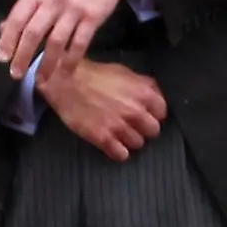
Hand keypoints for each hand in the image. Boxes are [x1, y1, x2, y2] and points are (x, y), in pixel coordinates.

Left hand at [0, 0, 123, 82]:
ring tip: (39, 79)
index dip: (8, 39)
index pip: (17, 18)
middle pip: (34, 32)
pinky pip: (79, 44)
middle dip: (23, 55)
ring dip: (46, 63)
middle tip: (16, 73)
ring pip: (56, 42)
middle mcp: (53, 1)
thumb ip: (27, 7)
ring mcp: (74, 10)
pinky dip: (71, 61)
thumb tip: (5, 29)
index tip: (2, 57)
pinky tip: (64, 73)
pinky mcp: (93, 18)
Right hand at [37, 59, 166, 160]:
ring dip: (129, 139)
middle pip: (153, 131)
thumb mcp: (123, 71)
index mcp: (142, 93)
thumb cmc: (93, 74)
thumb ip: (143, 84)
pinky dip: (118, 151)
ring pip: (138, 144)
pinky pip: (121, 155)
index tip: (144, 113)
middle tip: (131, 123)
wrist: (64, 82)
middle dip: (143, 128)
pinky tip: (111, 143)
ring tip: (118, 132)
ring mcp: (119, 126)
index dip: (152, 113)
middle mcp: (134, 111)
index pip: (162, 112)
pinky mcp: (103, 138)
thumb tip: (157, 95)